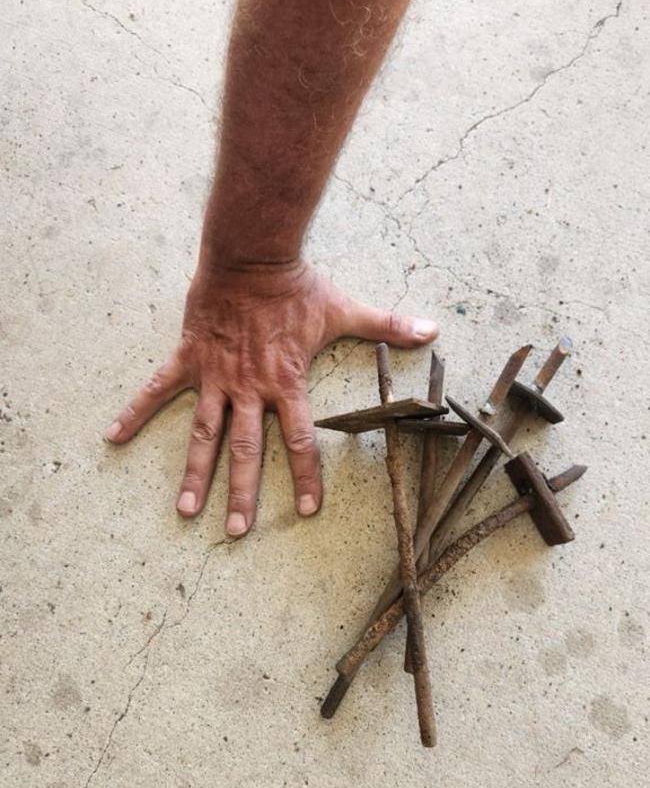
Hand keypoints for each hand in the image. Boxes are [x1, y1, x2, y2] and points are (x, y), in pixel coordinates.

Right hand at [105, 255, 437, 536]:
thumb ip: (387, 326)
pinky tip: (112, 437)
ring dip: (195, 473)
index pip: (301, 441)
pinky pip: (156, 390)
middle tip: (236, 533)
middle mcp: (250, 389)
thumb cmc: (297, 286)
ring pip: (203, 433)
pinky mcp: (190, 359)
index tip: (308, 512)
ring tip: (186, 510)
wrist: (251, 255)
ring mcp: (216, 377)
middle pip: (246, 451)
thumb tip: (432, 330)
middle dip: (243, 494)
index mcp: (286, 384)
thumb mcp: (344, 309)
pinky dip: (134, 412)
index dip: (307, 477)